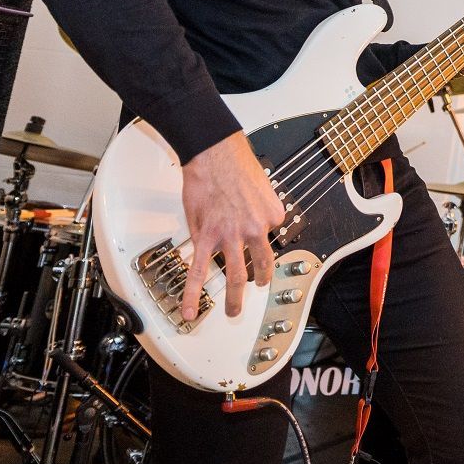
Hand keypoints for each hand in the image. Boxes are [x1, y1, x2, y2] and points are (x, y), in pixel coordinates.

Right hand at [180, 132, 285, 320]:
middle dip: (259, 283)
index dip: (261, 239)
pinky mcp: (206, 238)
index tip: (256, 245)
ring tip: (234, 311)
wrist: (214, 153)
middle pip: (261, 265)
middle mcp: (256, 229)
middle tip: (256, 291)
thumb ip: (260, 208)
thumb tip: (255, 219)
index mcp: (272, 216)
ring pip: (236, 275)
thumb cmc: (235, 163)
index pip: (270, 236)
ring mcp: (231, 237)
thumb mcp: (262, 187)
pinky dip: (193, 294)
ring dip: (235, 298)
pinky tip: (191, 310)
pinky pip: (198, 272)